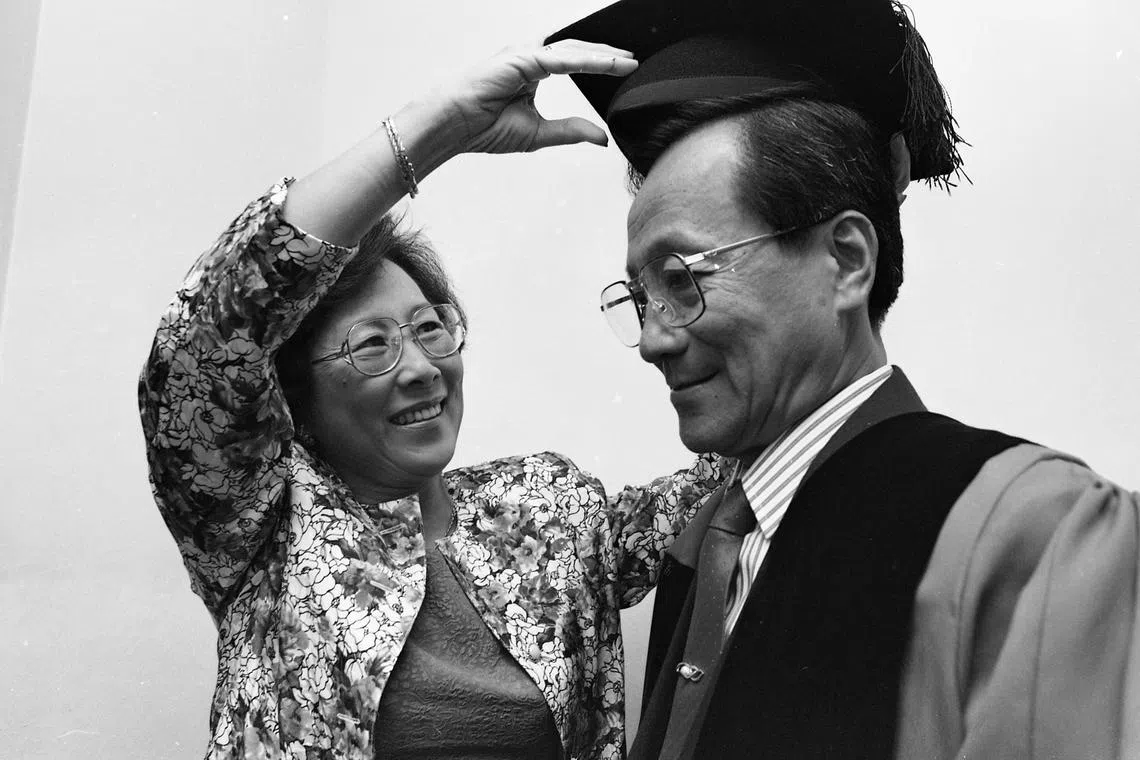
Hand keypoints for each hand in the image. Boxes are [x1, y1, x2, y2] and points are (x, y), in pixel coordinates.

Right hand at [437, 40, 637, 154]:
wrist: (454, 127)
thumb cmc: (484, 129)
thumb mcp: (538, 133)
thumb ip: (570, 131)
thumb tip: (601, 137)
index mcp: (532, 73)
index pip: (574, 62)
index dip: (600, 65)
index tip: (625, 70)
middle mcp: (530, 60)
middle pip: (578, 51)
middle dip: (607, 55)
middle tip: (633, 61)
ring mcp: (525, 55)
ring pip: (573, 51)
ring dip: (602, 55)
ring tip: (627, 61)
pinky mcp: (522, 58)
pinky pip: (562, 58)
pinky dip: (586, 61)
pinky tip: (607, 65)